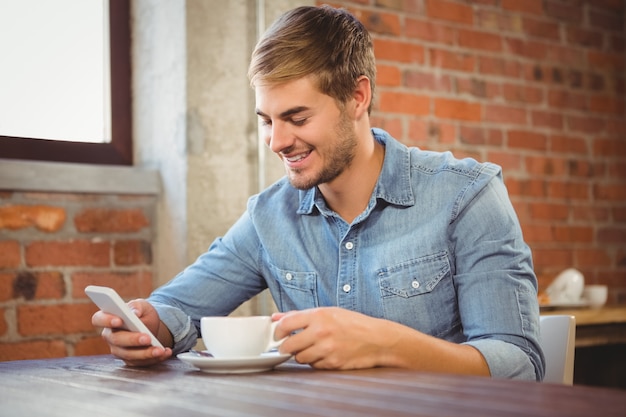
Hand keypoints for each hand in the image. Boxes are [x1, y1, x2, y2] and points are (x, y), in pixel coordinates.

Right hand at [91, 299, 172, 365]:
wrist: (150, 325)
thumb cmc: (141, 313)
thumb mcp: (142, 305)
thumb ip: (137, 306)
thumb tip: (134, 313)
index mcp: (108, 318)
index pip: (99, 319)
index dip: (106, 320)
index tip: (119, 320)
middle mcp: (110, 336)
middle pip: (116, 340)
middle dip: (132, 339)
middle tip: (147, 338)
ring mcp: (119, 350)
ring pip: (128, 355)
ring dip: (145, 353)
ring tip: (159, 349)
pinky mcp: (130, 360)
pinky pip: (140, 362)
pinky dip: (155, 358)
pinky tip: (165, 352)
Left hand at [272, 307, 386, 369]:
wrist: (377, 340)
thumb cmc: (353, 323)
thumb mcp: (328, 312)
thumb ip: (300, 315)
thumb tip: (276, 317)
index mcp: (319, 316)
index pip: (286, 325)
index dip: (278, 331)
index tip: (278, 334)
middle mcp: (321, 332)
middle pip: (289, 345)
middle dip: (286, 347)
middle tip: (288, 346)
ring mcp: (326, 349)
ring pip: (299, 358)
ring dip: (301, 355)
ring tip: (311, 348)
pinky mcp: (332, 363)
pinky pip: (313, 365)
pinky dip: (315, 361)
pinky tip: (323, 354)